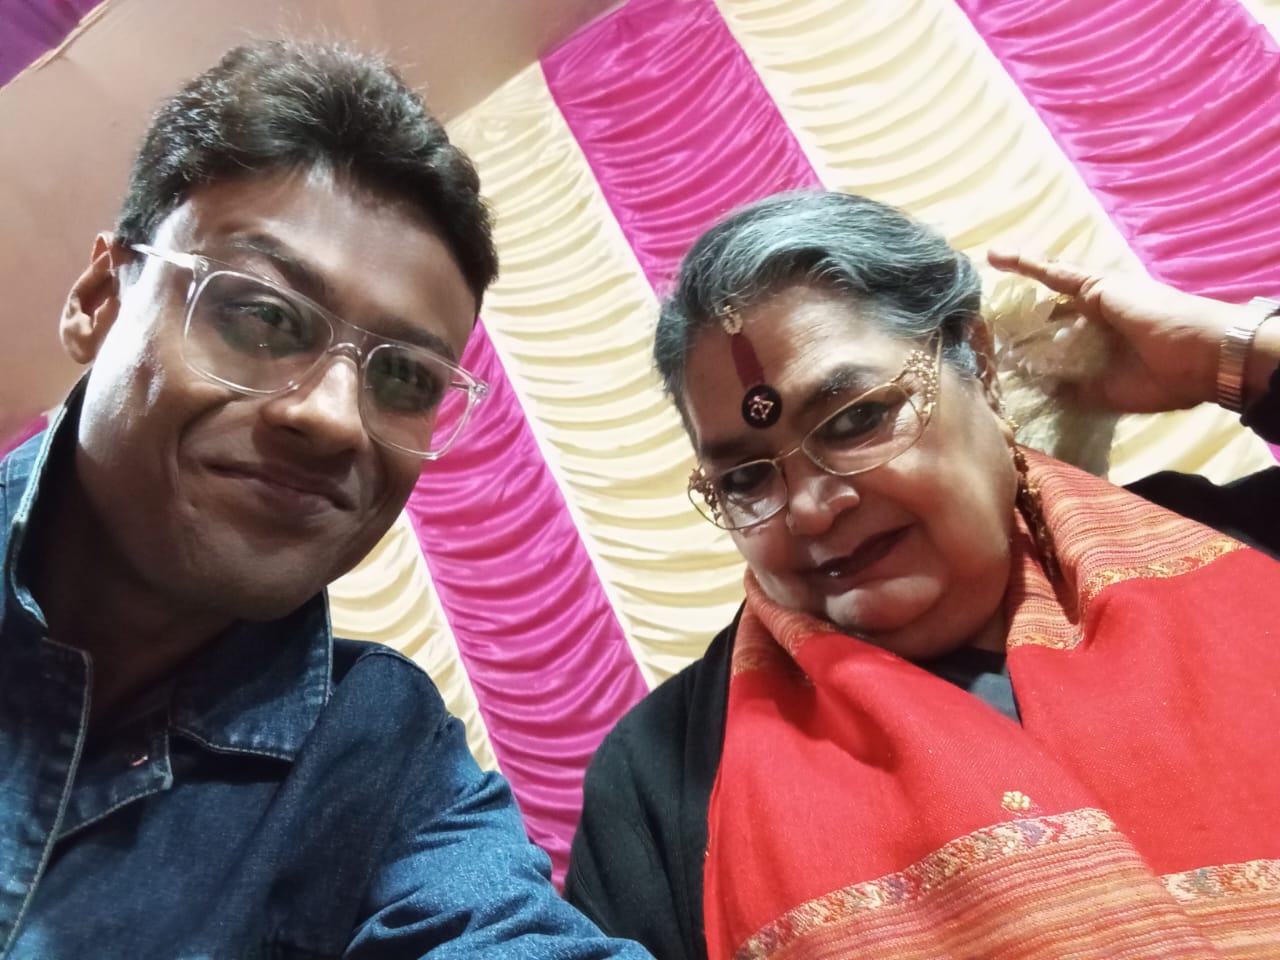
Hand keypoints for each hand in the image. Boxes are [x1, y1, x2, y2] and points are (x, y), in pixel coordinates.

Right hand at [987, 250, 1244, 412]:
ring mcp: (1088, 361)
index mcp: (1092, 297)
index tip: (990, 257)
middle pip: (1043, 326)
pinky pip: (1062, 392)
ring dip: (1022, 362)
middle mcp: (1085, 328)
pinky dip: (1041, 392)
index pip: (1049, 281)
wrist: (1196, 356)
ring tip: (989, 359)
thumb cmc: (1153, 310)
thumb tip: (1031, 268)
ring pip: (1047, 360)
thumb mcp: (1105, 286)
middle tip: (978, 327)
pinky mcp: (1095, 392)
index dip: (1022, 269)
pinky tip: (1014, 389)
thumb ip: (1067, 279)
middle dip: (1015, 327)